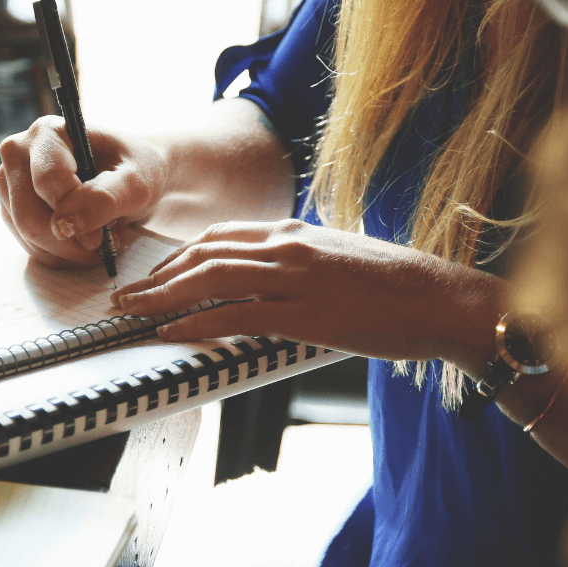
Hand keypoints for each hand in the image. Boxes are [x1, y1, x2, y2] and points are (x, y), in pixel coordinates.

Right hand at [0, 116, 168, 268]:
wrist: (132, 175)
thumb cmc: (137, 169)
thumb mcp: (136, 181)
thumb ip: (104, 198)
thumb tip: (64, 225)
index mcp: (48, 133)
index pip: (47, 182)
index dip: (75, 214)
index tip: (102, 235)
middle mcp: (19, 153)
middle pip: (28, 215)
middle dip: (69, 241)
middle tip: (103, 244)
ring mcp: (11, 183)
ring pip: (27, 235)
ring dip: (67, 251)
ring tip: (100, 240)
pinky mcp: (13, 209)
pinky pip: (30, 246)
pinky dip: (61, 255)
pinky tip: (84, 244)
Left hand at [111, 220, 503, 368]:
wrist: (441, 298)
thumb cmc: (397, 287)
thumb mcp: (340, 260)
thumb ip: (301, 265)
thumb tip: (272, 282)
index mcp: (294, 232)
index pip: (219, 236)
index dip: (178, 257)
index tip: (154, 275)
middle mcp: (288, 246)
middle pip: (203, 253)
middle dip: (157, 276)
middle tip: (126, 296)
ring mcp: (295, 277)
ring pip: (210, 279)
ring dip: (162, 297)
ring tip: (133, 313)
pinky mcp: (305, 312)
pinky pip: (236, 315)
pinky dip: (196, 324)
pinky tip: (172, 334)